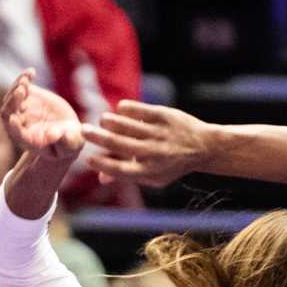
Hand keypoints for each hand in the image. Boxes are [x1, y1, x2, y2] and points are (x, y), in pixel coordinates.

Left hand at [0, 68, 84, 161]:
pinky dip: (24, 79)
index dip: (14, 127)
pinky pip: (22, 86)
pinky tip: (31, 72)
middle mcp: (20, 125)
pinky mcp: (28, 96)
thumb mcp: (69, 146)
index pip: (16, 134)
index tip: (14, 119)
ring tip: (25, 81)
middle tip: (21, 91)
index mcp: (28, 140)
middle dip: (13, 102)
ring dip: (16, 89)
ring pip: (11, 98)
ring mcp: (22, 109)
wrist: (67, 132)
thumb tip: (56, 135)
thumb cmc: (68, 144)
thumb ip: (65, 143)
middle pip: (8, 113)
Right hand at [86, 99, 216, 188]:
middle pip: (118, 144)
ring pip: (127, 125)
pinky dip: (126, 109)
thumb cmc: (171, 164)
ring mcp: (159, 134)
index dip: (101, 163)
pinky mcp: (164, 117)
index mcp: (149, 172)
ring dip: (110, 121)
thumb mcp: (152, 176)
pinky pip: (139, 110)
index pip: (119, 169)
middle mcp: (153, 154)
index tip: (87, 156)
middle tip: (82, 130)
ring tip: (103, 120)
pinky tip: (120, 109)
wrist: (203, 147)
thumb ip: (127, 174)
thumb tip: (100, 177)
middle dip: (97, 137)